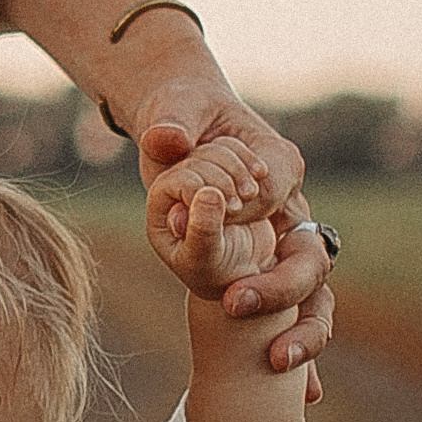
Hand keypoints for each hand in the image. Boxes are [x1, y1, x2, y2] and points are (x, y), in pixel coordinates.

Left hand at [137, 98, 332, 391]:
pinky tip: (305, 397)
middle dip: (281, 289)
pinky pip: (296, 316)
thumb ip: (172, 124)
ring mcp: (286, 242)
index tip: (227, 262)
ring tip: (284, 368)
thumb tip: (165, 138)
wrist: (186, 128)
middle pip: (310, 255)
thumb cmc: (181, 116)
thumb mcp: (172, 113)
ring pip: (316, 294)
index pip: (286, 198)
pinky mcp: (270, 268)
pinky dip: (303, 353)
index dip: (262, 228)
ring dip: (308, 335)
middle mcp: (293, 207)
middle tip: (236, 306)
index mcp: (280, 164)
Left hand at [146, 141, 287, 300]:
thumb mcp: (204, 261)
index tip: (229, 207)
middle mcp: (178, 183)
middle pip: (198, 158)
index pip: (179, 178)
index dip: (204, 187)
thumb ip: (202, 230)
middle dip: (223, 176)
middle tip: (243, 198)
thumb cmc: (216, 274)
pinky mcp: (227, 171)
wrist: (240, 272)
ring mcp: (203, 174)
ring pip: (218, 148)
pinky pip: (237, 149)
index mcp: (161, 202)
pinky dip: (250, 159)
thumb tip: (207, 193)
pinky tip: (260, 174)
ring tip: (251, 192)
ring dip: (239, 165)